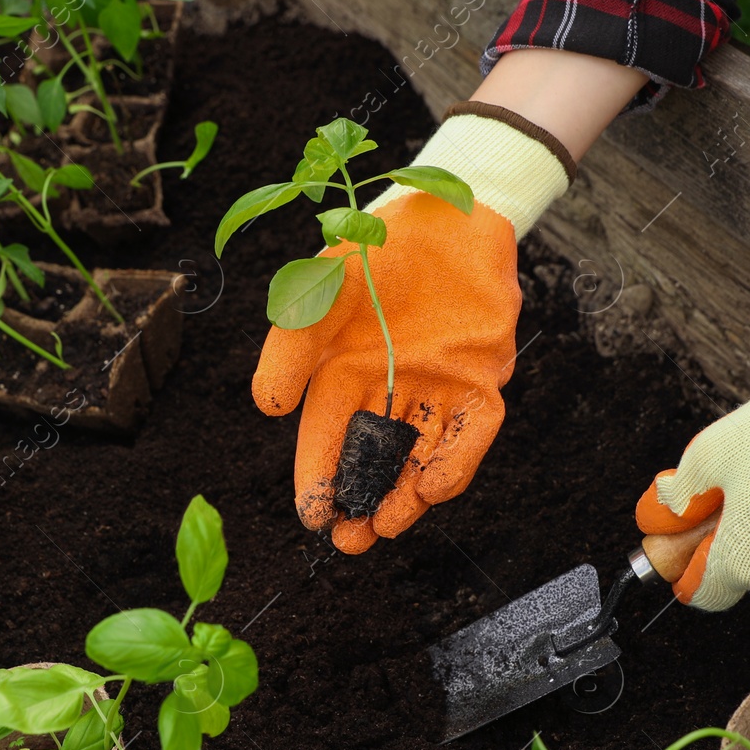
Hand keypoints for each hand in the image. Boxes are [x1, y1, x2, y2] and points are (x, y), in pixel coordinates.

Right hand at [253, 107, 574, 552]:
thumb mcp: (322, 288)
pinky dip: (454, 462)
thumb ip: (293, 344)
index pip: (327, 438)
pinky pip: (470, 432)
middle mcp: (389, 388)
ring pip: (420, 457)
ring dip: (403, 497)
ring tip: (385, 525)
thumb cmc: (375, 247)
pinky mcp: (481, 379)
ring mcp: (438, 387)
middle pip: (373, 460)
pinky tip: (432, 487)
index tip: (312, 515)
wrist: (448, 209)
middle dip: (360, 503)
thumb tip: (267, 407)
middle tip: (350, 540)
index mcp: (343, 373)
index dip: (318, 479)